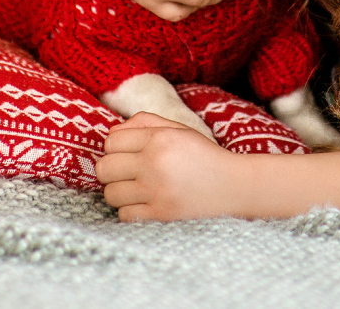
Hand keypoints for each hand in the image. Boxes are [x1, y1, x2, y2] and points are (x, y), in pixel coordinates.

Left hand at [99, 112, 242, 220]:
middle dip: (112, 170)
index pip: (111, 141)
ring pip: (110, 194)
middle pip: (104, 168)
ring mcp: (156, 192)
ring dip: (120, 192)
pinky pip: (123, 215)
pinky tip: (146, 204)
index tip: (128, 153)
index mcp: (159, 139)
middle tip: (129, 172)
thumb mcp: (180, 130)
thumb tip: (111, 133)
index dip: (115, 147)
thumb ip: (145, 123)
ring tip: (138, 189)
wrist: (234, 187)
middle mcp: (154, 163)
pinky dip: (131, 211)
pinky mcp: (160, 215)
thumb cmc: (203, 156)